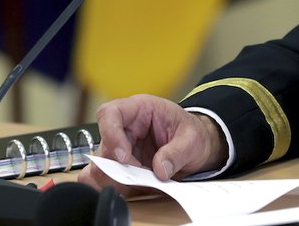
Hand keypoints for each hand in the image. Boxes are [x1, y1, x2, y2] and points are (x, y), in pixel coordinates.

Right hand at [77, 94, 227, 193]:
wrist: (197, 147)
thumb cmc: (191, 133)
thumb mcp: (192, 139)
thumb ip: (177, 152)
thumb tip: (160, 169)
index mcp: (138, 109)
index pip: (109, 114)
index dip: (110, 135)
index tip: (124, 156)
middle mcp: (124, 129)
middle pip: (103, 147)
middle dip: (118, 167)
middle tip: (143, 176)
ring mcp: (120, 150)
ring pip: (102, 169)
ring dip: (120, 181)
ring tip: (145, 182)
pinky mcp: (123, 169)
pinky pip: (110, 182)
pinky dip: (123, 189)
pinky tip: (140, 188)